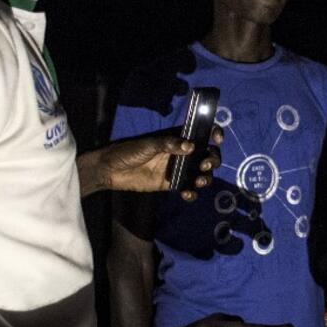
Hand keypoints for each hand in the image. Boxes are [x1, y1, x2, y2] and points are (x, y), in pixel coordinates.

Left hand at [86, 128, 222, 200]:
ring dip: (205, 177)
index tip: (217, 139)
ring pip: (201, 173)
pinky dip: (192, 192)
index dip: (213, 133)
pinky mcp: (172, 184)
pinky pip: (188, 188)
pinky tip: (187, 194)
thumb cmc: (128, 151)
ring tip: (198, 181)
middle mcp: (182, 153)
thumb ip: (169, 144)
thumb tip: (191, 147)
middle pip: (207, 155)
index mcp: (178, 139)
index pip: (201, 133)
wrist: (110, 170)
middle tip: (204, 165)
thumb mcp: (148, 144)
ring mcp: (178, 169)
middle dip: (212, 160)